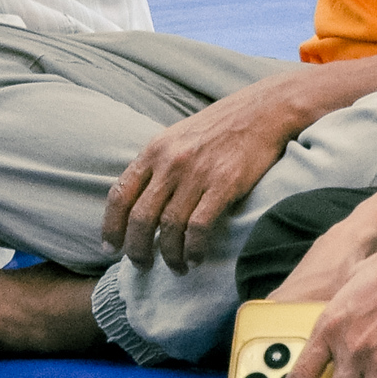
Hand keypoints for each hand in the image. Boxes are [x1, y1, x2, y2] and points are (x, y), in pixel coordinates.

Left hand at [101, 72, 318, 271]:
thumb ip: (158, 164)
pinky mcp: (224, 185)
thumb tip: (141, 199)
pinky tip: (196, 258)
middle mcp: (171, 163)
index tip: (111, 247)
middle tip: (141, 265)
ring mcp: (197, 174)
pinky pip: (199, 227)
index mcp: (154, 150)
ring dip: (168, 254)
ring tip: (175, 267)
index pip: (120, 195)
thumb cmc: (222, 126)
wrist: (265, 111)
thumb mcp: (179, 137)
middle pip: (141, 217)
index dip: (111, 226)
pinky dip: (194, 248)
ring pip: (169, 227)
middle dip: (137, 249)